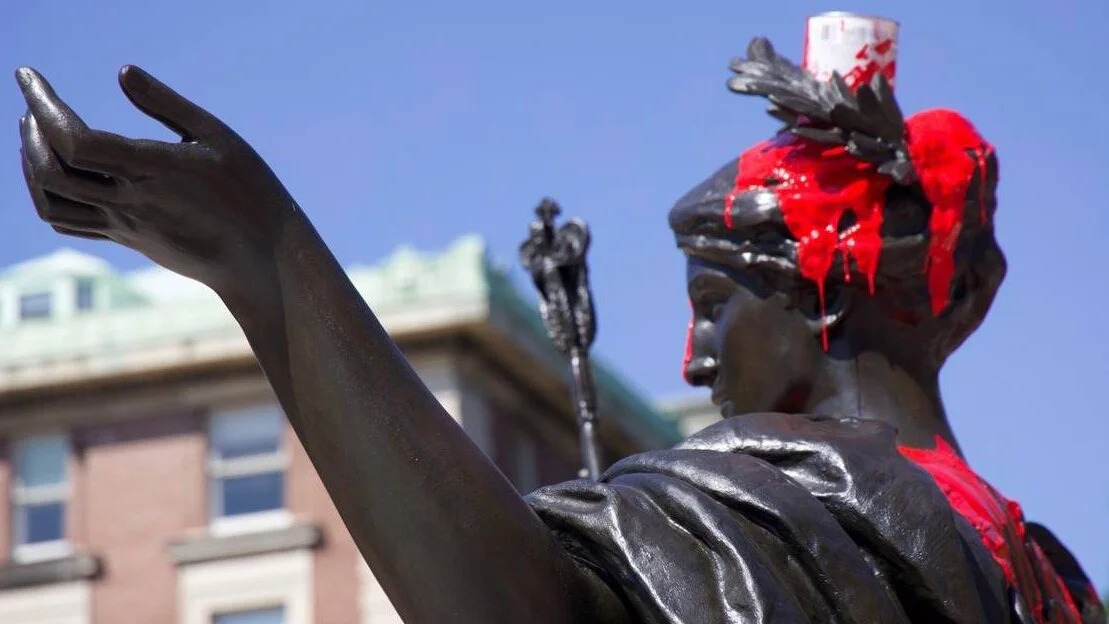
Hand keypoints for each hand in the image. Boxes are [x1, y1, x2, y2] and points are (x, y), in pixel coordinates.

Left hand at [15, 66, 297, 291]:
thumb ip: (167, 105)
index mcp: (154, 170)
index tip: (30, 76)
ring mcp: (126, 225)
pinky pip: (69, 221)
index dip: (43, 106)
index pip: (74, 141)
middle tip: (34, 104)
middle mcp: (132, 201)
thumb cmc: (249, 192)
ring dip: (32, 165)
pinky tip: (60, 171)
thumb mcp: (218, 137)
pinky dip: (48, 194)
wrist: (261, 258)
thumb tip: (123, 73)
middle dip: (31, 132)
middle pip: (52, 171)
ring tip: (37, 135)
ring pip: (51, 202)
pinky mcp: (128, 238)